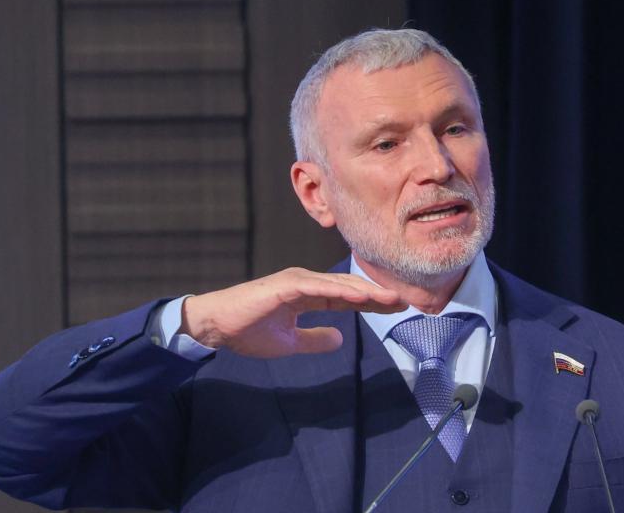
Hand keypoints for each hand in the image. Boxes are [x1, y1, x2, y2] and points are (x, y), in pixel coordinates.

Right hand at [179, 268, 404, 357]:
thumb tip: (340, 339)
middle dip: (377, 294)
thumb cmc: (247, 330)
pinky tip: (361, 297)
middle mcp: (306, 282)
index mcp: (307, 294)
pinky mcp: (285, 285)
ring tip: (392, 298)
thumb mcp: (289, 342)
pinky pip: (318, 288)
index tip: (396, 307)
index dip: (372, 301)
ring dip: (366, 291)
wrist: (217, 325)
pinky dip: (341, 291)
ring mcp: (296, 281)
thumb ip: (314, 339)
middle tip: (406, 300)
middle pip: (349, 288)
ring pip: (339, 285)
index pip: (347, 296)